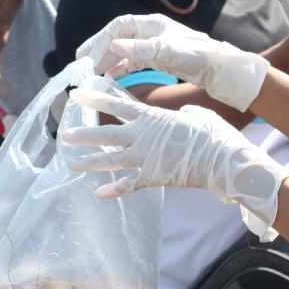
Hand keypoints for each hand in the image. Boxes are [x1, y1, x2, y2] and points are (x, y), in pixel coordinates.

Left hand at [64, 88, 288, 209]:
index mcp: (152, 118)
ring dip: (90, 163)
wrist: (223, 161)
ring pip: (111, 161)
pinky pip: (129, 185)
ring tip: (70, 164)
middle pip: (107, 135)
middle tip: (65, 134)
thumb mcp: (198, 114)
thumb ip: (184, 113)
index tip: (78, 95)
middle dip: (84, 135)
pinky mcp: (153, 179)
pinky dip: (113, 190)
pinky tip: (97, 193)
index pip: (117, 105)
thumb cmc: (214, 134)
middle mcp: (143, 138)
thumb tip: (183, 113)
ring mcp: (146, 159)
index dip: (96, 99)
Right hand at [78, 13, 270, 111]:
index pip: (119, 26)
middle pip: (118, 36)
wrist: (224, 70)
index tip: (90, 59)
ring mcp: (155, 45)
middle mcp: (152, 31)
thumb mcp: (169, 52)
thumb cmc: (200, 57)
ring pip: (124, 49)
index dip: (101, 40)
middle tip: (80, 62)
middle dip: (99, 47)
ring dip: (108, 59)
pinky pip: (133, 60)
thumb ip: (140, 49)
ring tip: (92, 72)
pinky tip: (110, 78)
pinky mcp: (160, 58)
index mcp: (154, 24)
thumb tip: (111, 45)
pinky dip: (120, 68)